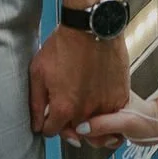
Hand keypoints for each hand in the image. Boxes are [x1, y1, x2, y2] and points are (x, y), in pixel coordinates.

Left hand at [28, 23, 128, 137]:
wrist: (92, 27)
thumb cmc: (65, 45)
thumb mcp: (38, 72)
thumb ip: (36, 103)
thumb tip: (36, 126)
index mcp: (63, 109)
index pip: (51, 131)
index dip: (47, 123)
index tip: (50, 115)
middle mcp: (85, 113)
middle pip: (74, 131)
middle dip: (67, 122)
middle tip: (66, 105)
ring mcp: (105, 106)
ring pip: (96, 127)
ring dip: (88, 119)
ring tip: (83, 102)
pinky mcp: (121, 97)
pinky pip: (113, 115)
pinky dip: (106, 110)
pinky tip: (98, 96)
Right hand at [74, 87, 157, 150]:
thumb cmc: (148, 118)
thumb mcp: (125, 121)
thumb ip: (103, 124)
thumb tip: (80, 128)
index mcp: (102, 92)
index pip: (78, 108)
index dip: (78, 123)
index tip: (83, 133)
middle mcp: (100, 100)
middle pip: (81, 120)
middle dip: (92, 135)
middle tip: (108, 137)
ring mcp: (103, 112)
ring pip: (89, 129)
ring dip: (100, 139)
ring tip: (115, 137)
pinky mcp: (107, 121)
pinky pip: (97, 134)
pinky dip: (105, 140)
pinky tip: (116, 138)